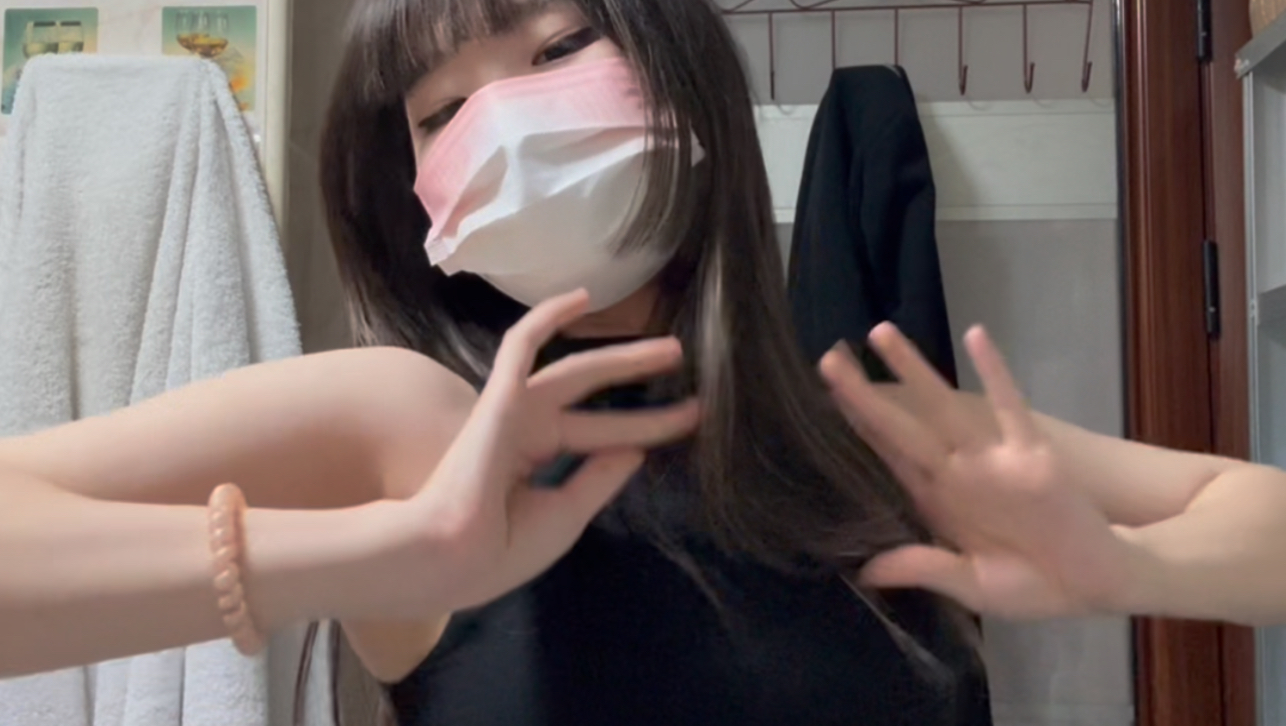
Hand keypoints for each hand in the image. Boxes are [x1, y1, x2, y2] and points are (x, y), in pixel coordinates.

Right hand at [378, 290, 698, 617]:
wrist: (451, 557)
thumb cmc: (500, 550)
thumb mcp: (567, 515)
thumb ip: (600, 479)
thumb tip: (636, 450)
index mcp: (536, 463)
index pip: (600, 434)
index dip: (646, 426)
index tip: (691, 419)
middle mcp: (527, 430)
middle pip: (595, 396)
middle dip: (639, 380)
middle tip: (683, 362)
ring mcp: (514, 410)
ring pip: (577, 369)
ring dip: (625, 358)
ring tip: (672, 348)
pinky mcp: (500, 396)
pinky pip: (522, 343)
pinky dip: (549, 316)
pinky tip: (583, 296)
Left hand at [819, 324, 1131, 618]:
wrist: (1099, 585)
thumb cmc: (1035, 586)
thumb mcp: (971, 586)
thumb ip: (922, 569)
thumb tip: (863, 572)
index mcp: (937, 500)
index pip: (886, 455)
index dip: (855, 428)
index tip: (820, 398)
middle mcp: (956, 471)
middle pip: (900, 426)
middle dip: (863, 395)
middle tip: (825, 359)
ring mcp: (992, 458)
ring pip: (943, 406)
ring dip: (913, 370)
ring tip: (879, 334)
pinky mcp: (1032, 454)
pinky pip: (1009, 406)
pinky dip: (995, 372)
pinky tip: (975, 337)